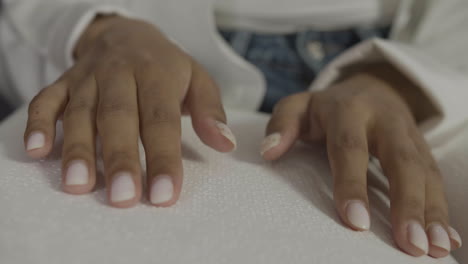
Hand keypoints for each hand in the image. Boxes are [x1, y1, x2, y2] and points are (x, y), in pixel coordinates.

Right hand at [24, 16, 235, 207]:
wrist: (127, 33)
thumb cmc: (166, 66)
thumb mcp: (197, 78)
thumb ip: (210, 110)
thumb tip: (225, 144)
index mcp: (156, 74)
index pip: (161, 119)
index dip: (163, 157)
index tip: (165, 194)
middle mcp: (119, 74)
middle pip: (118, 118)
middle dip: (120, 158)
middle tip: (123, 197)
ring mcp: (87, 78)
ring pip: (79, 113)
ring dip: (77, 149)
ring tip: (79, 185)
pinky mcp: (64, 82)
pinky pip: (46, 100)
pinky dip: (37, 124)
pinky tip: (36, 152)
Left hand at [261, 64, 461, 257]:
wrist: (371, 86)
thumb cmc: (327, 108)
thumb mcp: (299, 106)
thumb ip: (282, 123)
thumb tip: (269, 152)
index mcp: (348, 109)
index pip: (350, 147)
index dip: (353, 184)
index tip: (356, 222)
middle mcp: (385, 120)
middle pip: (401, 160)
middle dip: (407, 203)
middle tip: (411, 245)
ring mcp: (409, 134)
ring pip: (425, 171)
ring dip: (433, 211)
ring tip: (435, 249)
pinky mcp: (423, 147)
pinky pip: (437, 177)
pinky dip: (441, 208)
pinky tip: (446, 239)